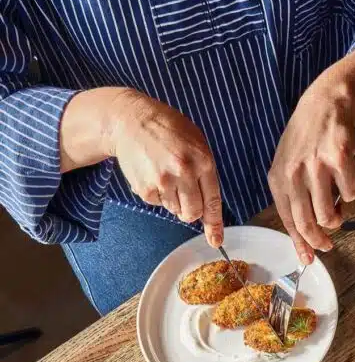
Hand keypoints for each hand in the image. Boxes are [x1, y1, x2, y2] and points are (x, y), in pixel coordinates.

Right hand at [107, 89, 223, 246]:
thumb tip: (207, 211)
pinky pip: (157, 204)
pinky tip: (152, 173)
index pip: (212, 201)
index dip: (214, 224)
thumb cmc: (168, 130)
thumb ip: (205, 174)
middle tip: (182, 192)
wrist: (131, 119)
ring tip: (165, 173)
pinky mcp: (145, 188)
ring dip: (172, 199)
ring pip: (175, 210)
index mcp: (202, 161)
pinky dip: (157, 194)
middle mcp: (184, 172)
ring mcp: (163, 181)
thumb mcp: (196, 143)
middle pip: (192, 213)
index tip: (216, 241)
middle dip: (190, 210)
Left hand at [268, 77, 354, 263]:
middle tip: (328, 244)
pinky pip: (349, 194)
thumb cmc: (306, 142)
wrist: (325, 104)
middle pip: (307, 223)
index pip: (287, 220)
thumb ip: (295, 203)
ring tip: (337, 209)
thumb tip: (306, 245)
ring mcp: (316, 165)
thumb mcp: (290, 169)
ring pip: (328, 214)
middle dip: (319, 240)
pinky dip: (350, 194)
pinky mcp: (339, 159)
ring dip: (336, 218)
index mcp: (278, 178)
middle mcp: (293, 173)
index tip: (309, 259)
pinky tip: (345, 180)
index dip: (300, 243)